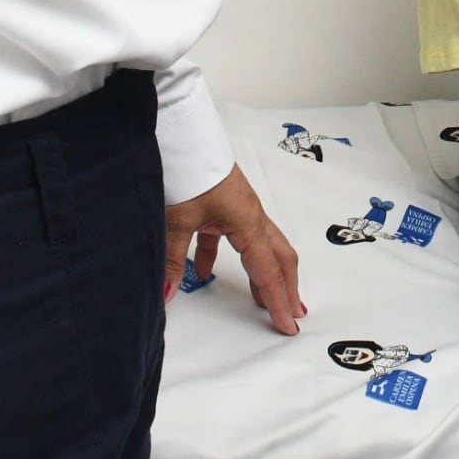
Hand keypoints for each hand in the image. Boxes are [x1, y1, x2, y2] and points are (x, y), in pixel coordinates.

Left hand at [166, 165, 304, 334]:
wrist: (180, 132)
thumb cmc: (189, 167)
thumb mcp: (177, 219)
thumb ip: (171, 260)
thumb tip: (164, 295)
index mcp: (248, 221)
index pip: (268, 270)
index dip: (279, 300)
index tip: (288, 325)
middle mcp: (250, 215)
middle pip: (278, 256)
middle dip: (286, 287)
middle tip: (293, 314)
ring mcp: (238, 208)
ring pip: (260, 246)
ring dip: (263, 273)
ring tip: (263, 300)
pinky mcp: (222, 203)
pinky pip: (230, 237)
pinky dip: (222, 259)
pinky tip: (203, 274)